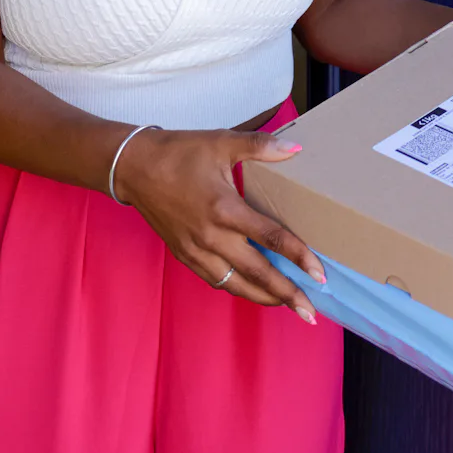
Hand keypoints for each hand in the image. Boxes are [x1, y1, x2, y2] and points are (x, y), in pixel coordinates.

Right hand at [114, 128, 327, 322]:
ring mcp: (196, 250)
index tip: (319, 273)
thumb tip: (296, 149)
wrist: (134, 167)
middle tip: (310, 310)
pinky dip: (237, 288)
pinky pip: (215, 279)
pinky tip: (252, 290)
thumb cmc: (180, 152)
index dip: (298, 256)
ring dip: (263, 297)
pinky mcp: (184, 255)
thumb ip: (261, 146)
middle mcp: (212, 236)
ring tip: (288, 306)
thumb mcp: (222, 142)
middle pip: (256, 272)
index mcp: (224, 209)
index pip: (270, 238)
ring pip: (235, 284)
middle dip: (286, 293)